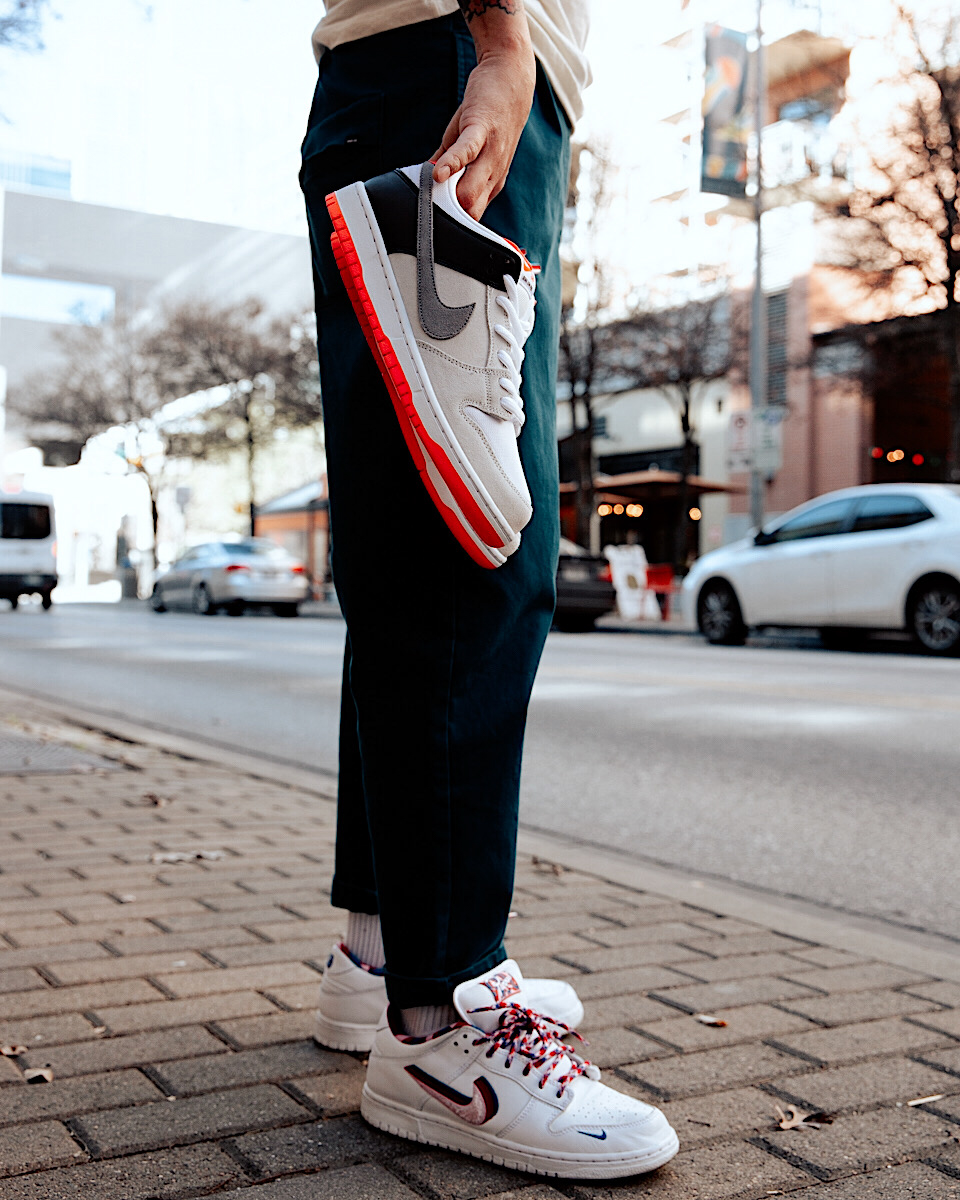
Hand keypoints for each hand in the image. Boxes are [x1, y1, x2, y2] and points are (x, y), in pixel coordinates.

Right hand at [432, 43, 535, 218]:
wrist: (512, 79)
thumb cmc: (487, 114)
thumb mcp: (465, 144)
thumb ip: (446, 163)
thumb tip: (424, 179)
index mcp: (488, 182)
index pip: (472, 217)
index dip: (455, 228)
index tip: (437, 236)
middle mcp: (492, 174)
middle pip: (471, 212)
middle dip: (451, 223)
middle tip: (428, 228)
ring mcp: (490, 154)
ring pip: (470, 192)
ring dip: (449, 202)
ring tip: (429, 206)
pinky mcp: (481, 130)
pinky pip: (465, 153)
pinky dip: (450, 165)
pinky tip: (436, 174)